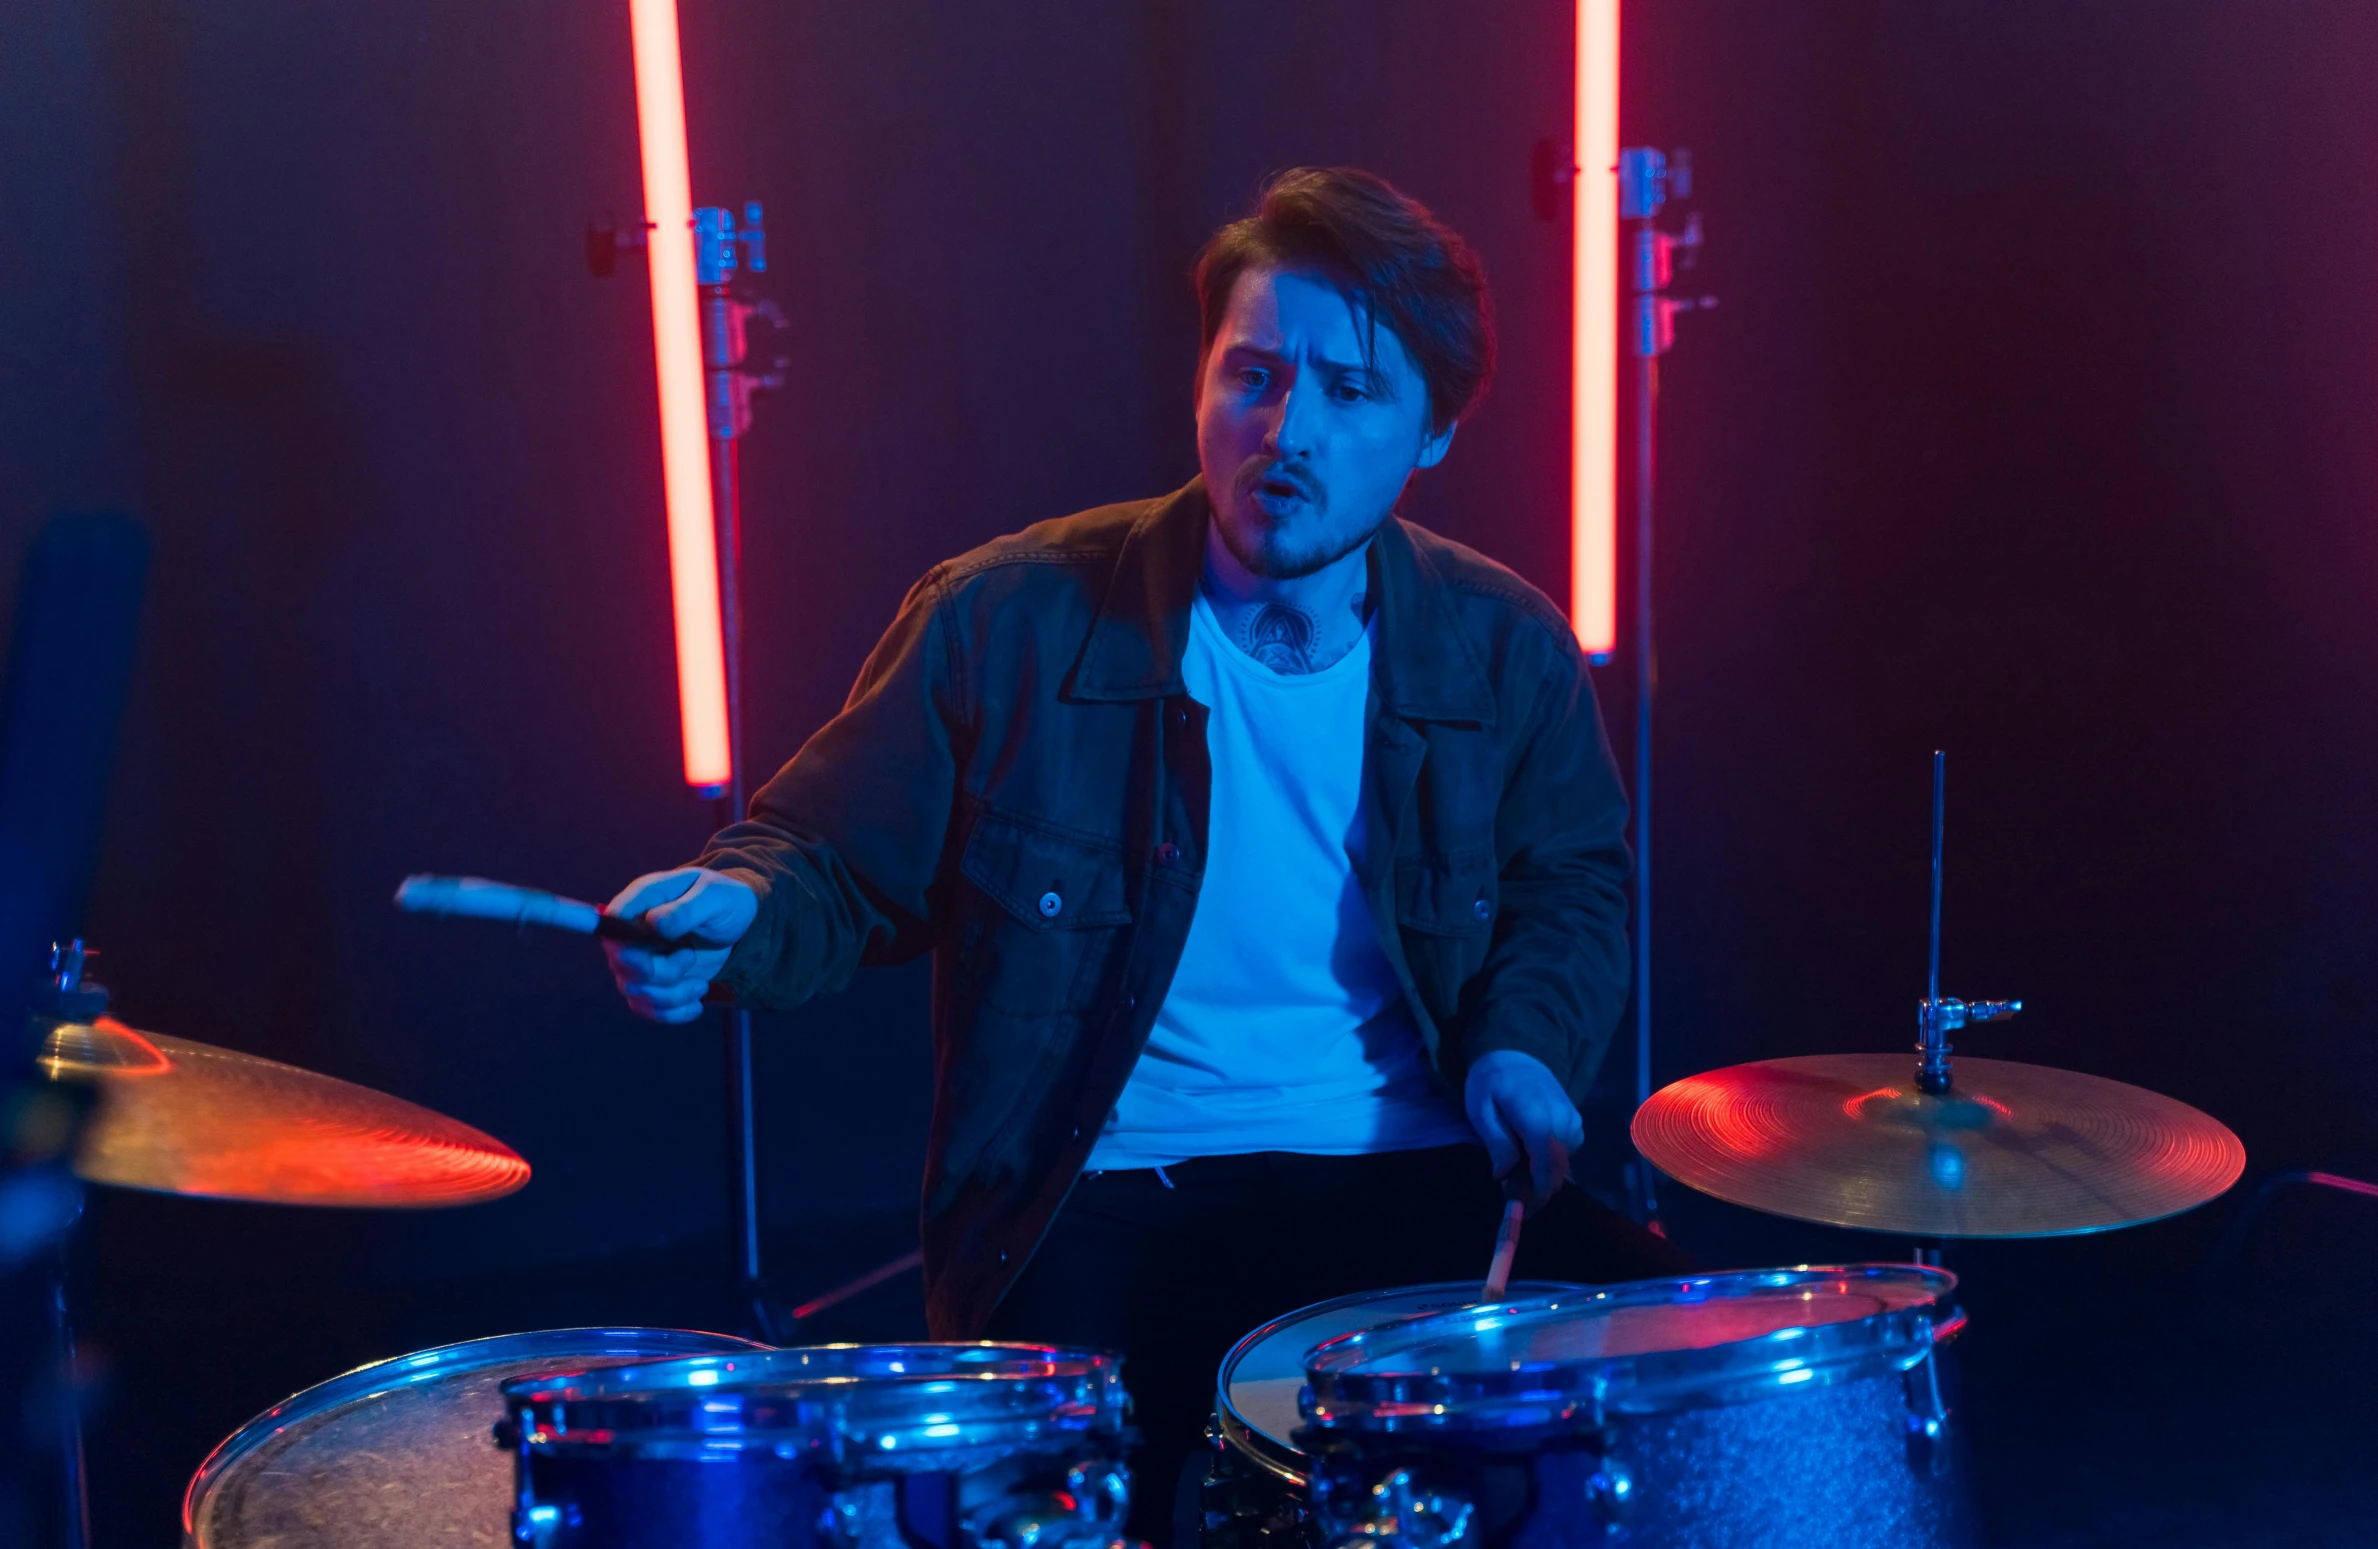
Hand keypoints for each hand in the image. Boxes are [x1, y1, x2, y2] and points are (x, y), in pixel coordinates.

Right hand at [603, 867, 757, 1023]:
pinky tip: (695, 1005)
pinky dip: (672, 1012)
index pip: (610, 925)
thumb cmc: (725, 901)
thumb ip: (684, 910)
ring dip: (672, 995)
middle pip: (621, 965)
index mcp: (643, 900)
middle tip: (691, 958)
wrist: (741, 925)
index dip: (623, 949)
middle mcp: (633, 931)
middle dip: (659, 973)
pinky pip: (647, 1007)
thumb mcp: (714, 898)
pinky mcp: (652, 982)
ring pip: (635, 991)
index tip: (651, 962)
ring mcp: (640, 959)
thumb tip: (654, 923)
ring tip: (701, 984)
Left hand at [1464, 1049, 1584, 1214]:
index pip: (1546, 1165)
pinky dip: (1549, 1163)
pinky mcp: (1576, 1124)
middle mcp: (1563, 1121)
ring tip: (1517, 1173)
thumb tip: (1504, 1176)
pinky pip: (1566, 1154)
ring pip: (1562, 1166)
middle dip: (1537, 1190)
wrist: (1515, 1055)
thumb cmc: (1491, 1083)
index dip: (1536, 1192)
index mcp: (1538, 1117)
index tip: (1523, 1211)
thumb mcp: (1481, 1111)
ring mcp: (1573, 1122)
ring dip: (1542, 1176)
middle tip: (1513, 1197)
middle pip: (1557, 1171)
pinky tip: (1530, 1158)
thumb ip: (1496, 1143)